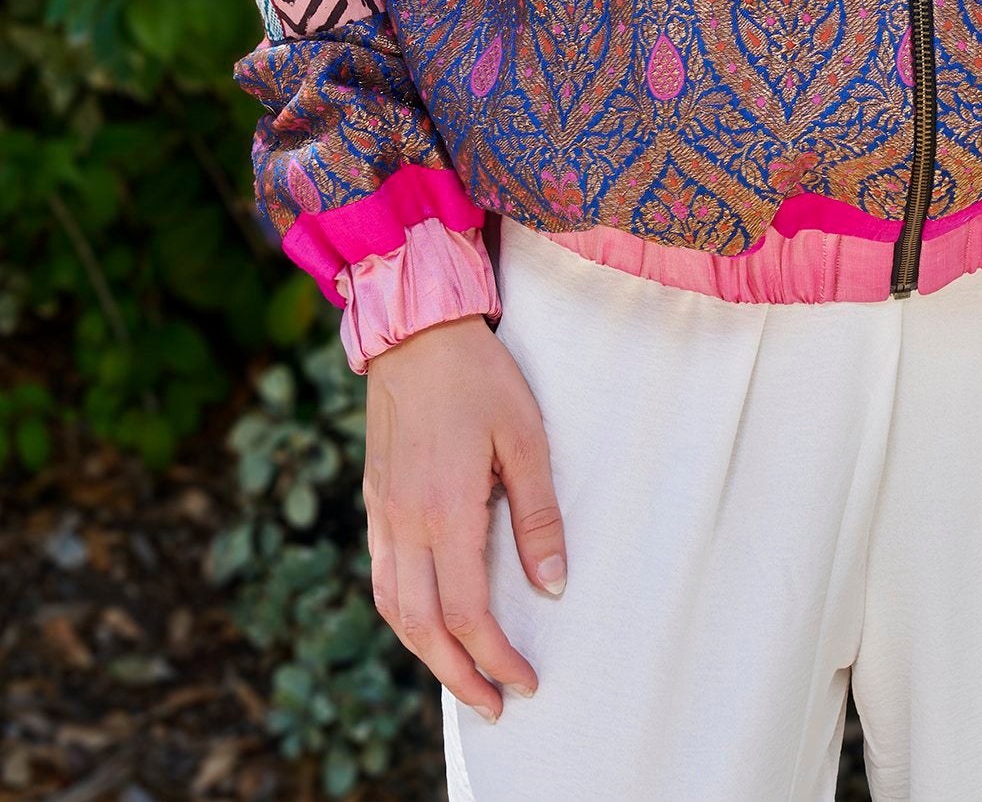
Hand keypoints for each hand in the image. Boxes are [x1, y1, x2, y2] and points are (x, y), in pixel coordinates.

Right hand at [362, 313, 569, 722]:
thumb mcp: (525, 439)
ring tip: (463, 675)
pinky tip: (427, 619)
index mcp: (444, 511)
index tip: (525, 681)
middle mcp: (404, 522)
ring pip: (393, 608)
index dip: (495, 657)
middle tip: (496, 703)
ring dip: (426, 652)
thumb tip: (553, 586)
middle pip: (422, 627)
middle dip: (459, 674)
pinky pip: (382, 576)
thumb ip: (538, 517)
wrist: (416, 331)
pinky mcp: (374, 500)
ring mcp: (382, 513)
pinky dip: (403, 614)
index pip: (465, 613)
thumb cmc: (480, 378)